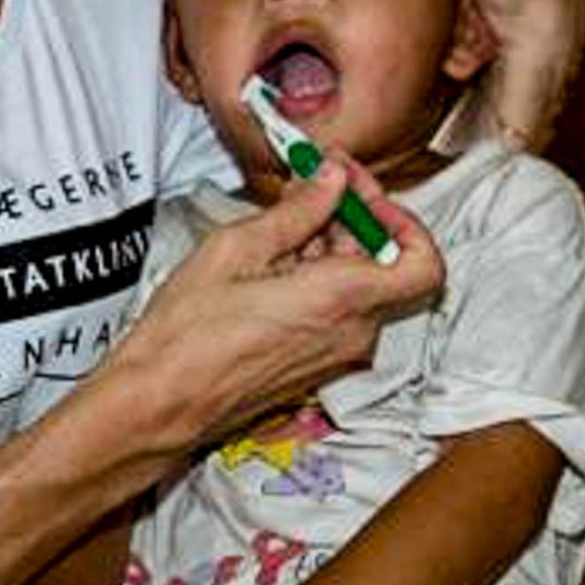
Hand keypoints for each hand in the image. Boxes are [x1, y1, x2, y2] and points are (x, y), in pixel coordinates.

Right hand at [116, 159, 442, 443]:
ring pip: (361, 288)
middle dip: (355, 221)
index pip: (424, 262)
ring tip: (281, 223)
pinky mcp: (318, 367)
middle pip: (386, 267)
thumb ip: (297, 210)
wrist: (160, 404)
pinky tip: (275, 262)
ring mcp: (337, 355)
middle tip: (314, 186)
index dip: (403, 220)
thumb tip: (331, 180)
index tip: (362, 195)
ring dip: (333, 248)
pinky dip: (320, 279)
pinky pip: (339, 313)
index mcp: (342, 299)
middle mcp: (352, 333)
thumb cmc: (186, 336)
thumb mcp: (236, 249)